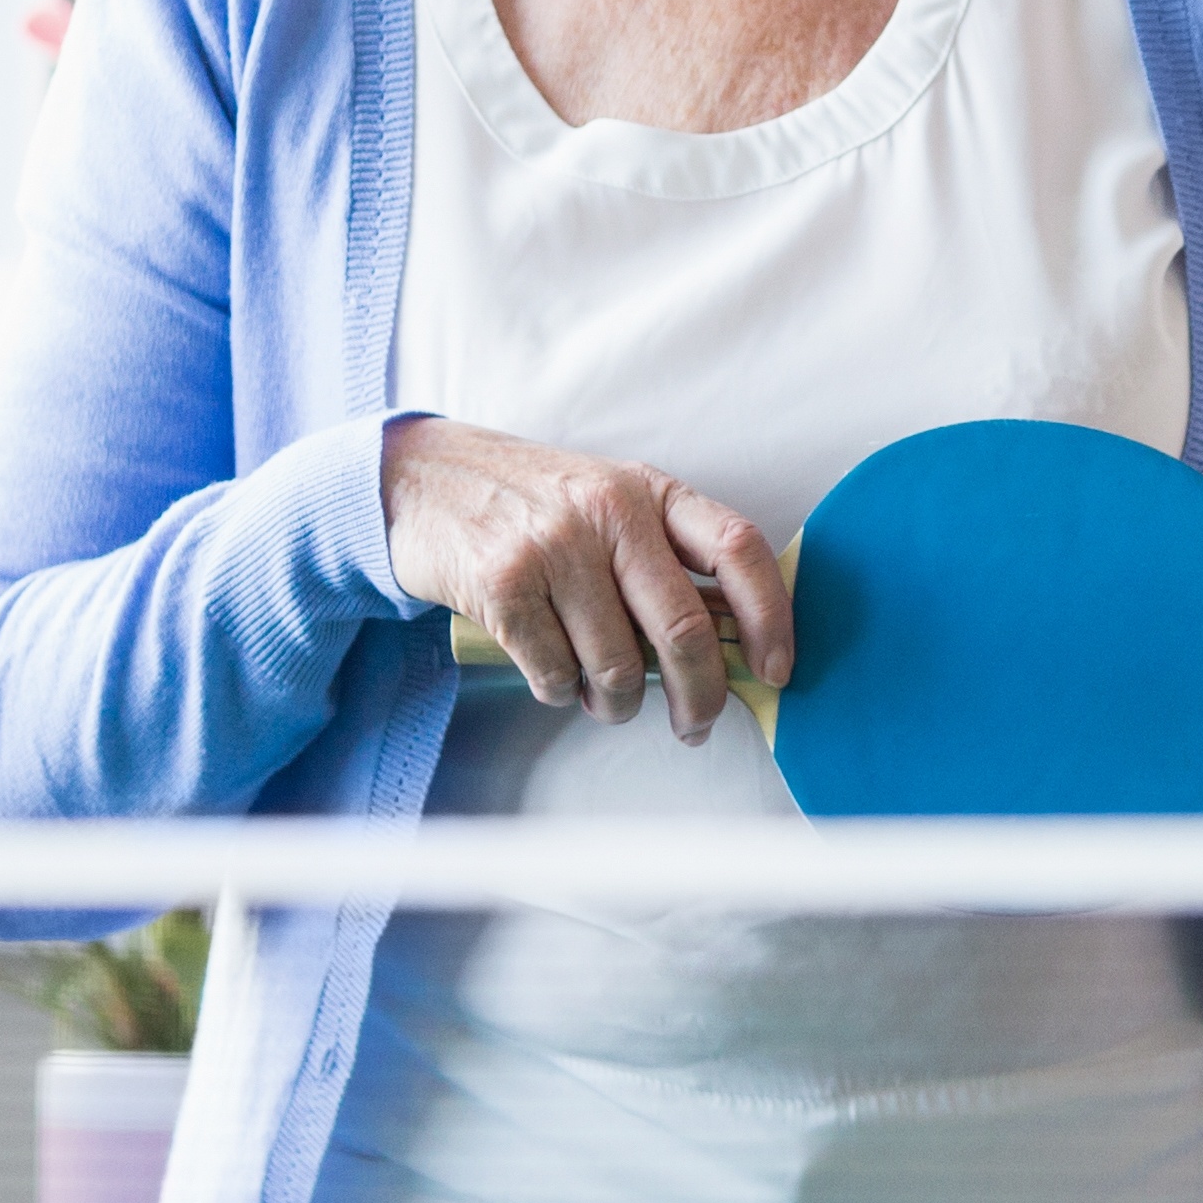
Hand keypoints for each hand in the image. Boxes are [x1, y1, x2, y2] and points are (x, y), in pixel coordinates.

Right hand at [376, 417, 788, 743]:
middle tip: (695, 723)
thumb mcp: (611, 504)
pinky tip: (555, 673)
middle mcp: (609, 511)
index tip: (775, 669)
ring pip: (619, 667)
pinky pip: (557, 676)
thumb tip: (728, 652)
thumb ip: (666, 562)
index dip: (770, 618)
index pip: (738, 550)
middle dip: (700, 697)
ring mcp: (555, 546)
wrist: (426, 479)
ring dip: (618, 704)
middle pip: (685, 630)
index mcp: (651, 491)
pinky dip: (563, 693)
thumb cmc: (535, 505)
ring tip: (604, 694)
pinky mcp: (504, 584)